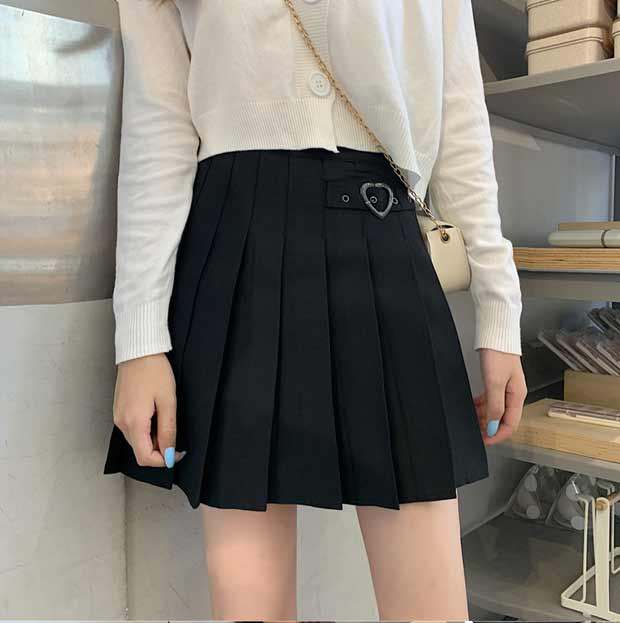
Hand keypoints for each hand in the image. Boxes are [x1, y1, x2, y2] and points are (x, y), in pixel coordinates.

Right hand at [113, 353, 185, 467]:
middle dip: (159, 450)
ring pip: (137, 441)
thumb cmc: (154, 372)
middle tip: (175, 433)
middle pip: (140, 451)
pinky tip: (156, 414)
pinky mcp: (119, 411)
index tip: (177, 452)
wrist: (139, 352)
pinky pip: (133, 430)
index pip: (144, 458)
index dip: (163, 460)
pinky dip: (146, 430)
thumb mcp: (168, 401)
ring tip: (165, 418)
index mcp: (133, 422)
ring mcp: (118, 417)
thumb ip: (168, 430)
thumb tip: (168, 453)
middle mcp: (121, 423)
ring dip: (153, 439)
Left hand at [473, 348, 527, 445]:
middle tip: (474, 431)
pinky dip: (482, 405)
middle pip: (503, 418)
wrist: (496, 334)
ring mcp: (506, 387)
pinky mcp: (497, 381)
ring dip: (484, 416)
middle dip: (489, 427)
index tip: (483, 441)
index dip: (497, 435)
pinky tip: (473, 406)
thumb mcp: (495, 383)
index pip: (510, 424)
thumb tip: (492, 427)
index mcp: (517, 396)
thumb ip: (494, 406)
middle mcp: (514, 394)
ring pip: (495, 409)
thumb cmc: (498, 355)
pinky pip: (491, 399)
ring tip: (471, 419)